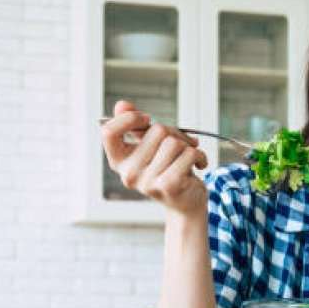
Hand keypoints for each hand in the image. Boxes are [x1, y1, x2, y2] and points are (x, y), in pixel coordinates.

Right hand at [101, 100, 208, 215]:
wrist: (186, 203)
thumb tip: (121, 104)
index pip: (109, 132)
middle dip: (174, 133)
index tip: (146, 120)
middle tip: (179, 146)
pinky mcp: (168, 185)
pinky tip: (198, 165)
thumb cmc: (168, 169)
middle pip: (156, 130)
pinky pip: (188, 154)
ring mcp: (147, 182)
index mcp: (119, 162)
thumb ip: (135, 125)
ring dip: (188, 146)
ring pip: (174, 142)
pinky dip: (200, 156)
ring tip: (187, 158)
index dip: (130, 118)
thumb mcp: (150, 146)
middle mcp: (128, 174)